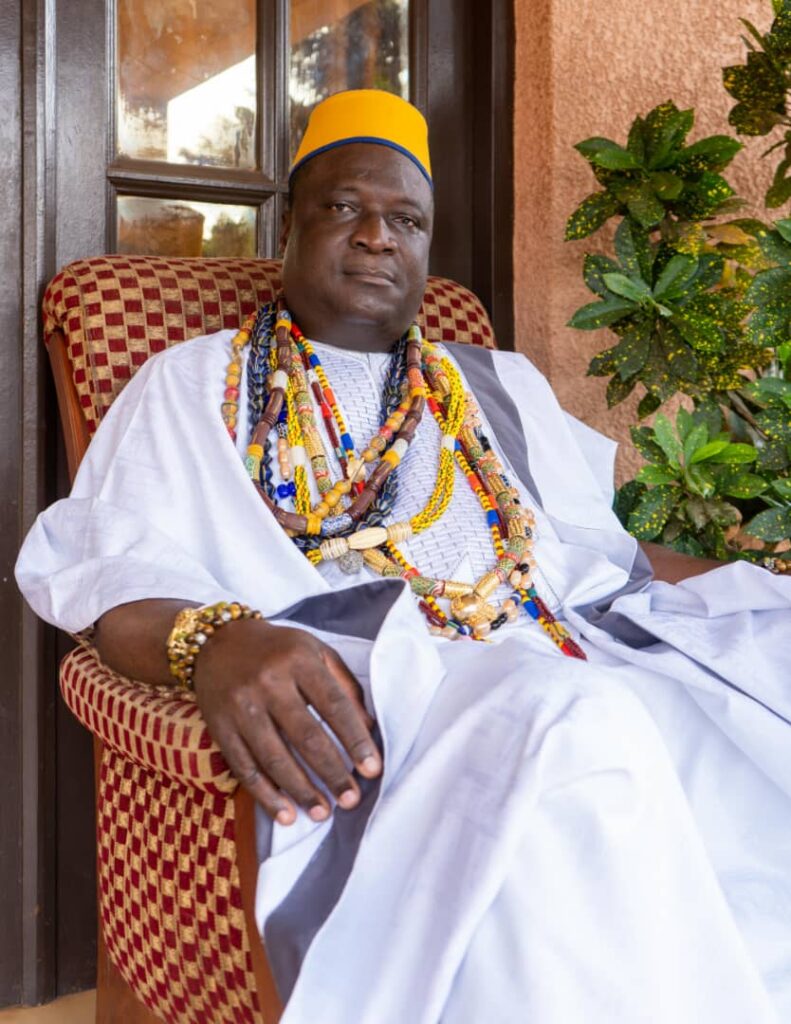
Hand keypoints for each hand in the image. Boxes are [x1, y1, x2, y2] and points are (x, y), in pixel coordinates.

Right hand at [193, 618, 381, 825]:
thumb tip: (369, 729)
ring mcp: (241, 706)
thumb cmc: (278, 649)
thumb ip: (345, 686)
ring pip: (274, 758)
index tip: (373, 769)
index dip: (355, 740)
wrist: (217, 642)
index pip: (334, 705)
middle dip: (332, 772)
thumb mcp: (315, 652)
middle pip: (306, 736)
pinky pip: (244, 768)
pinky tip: (285, 814)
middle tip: (351, 799)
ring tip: (323, 812)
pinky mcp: (219, 727)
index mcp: (298, 660)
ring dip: (301, 791)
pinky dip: (266, 795)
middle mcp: (268, 682)